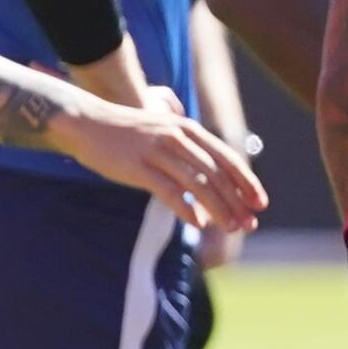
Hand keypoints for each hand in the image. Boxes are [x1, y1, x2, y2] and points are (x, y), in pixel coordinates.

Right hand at [54, 97, 265, 236]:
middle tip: (250, 224)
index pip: (227, 158)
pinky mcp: (137, 167)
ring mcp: (157, 151)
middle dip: (238, 201)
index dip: (247, 182)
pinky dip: (186, 209)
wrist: (86, 122)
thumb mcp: (165, 132)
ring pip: (198, 184)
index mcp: (188, 129)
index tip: (261, 203)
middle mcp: (177, 138)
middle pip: (217, 174)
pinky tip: (198, 224)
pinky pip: (168, 191)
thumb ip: (188, 152)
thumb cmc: (128, 133)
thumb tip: (211, 181)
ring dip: (219, 209)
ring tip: (231, 227)